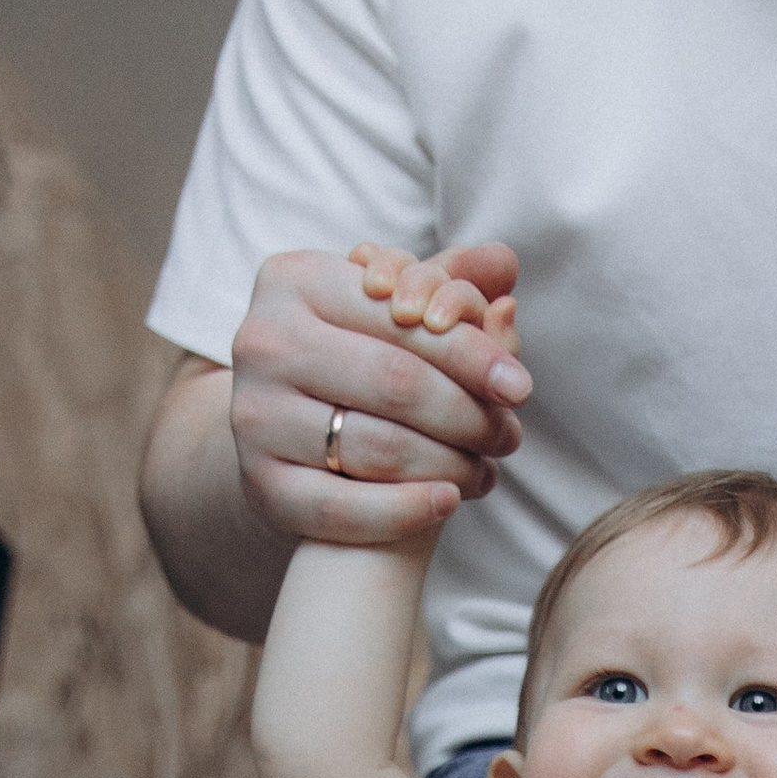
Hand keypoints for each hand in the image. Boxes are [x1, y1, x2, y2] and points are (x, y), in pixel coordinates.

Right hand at [227, 240, 531, 550]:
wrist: (283, 427)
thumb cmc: (354, 356)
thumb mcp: (391, 309)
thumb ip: (448, 283)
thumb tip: (504, 266)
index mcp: (295, 279)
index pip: (404, 322)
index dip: (472, 356)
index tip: (521, 388)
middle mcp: (263, 340)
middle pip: (397, 383)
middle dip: (469, 415)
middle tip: (510, 436)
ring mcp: (255, 415)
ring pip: (378, 448)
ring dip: (452, 466)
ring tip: (486, 470)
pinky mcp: (261, 485)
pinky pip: (344, 509)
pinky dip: (407, 510)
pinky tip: (450, 502)